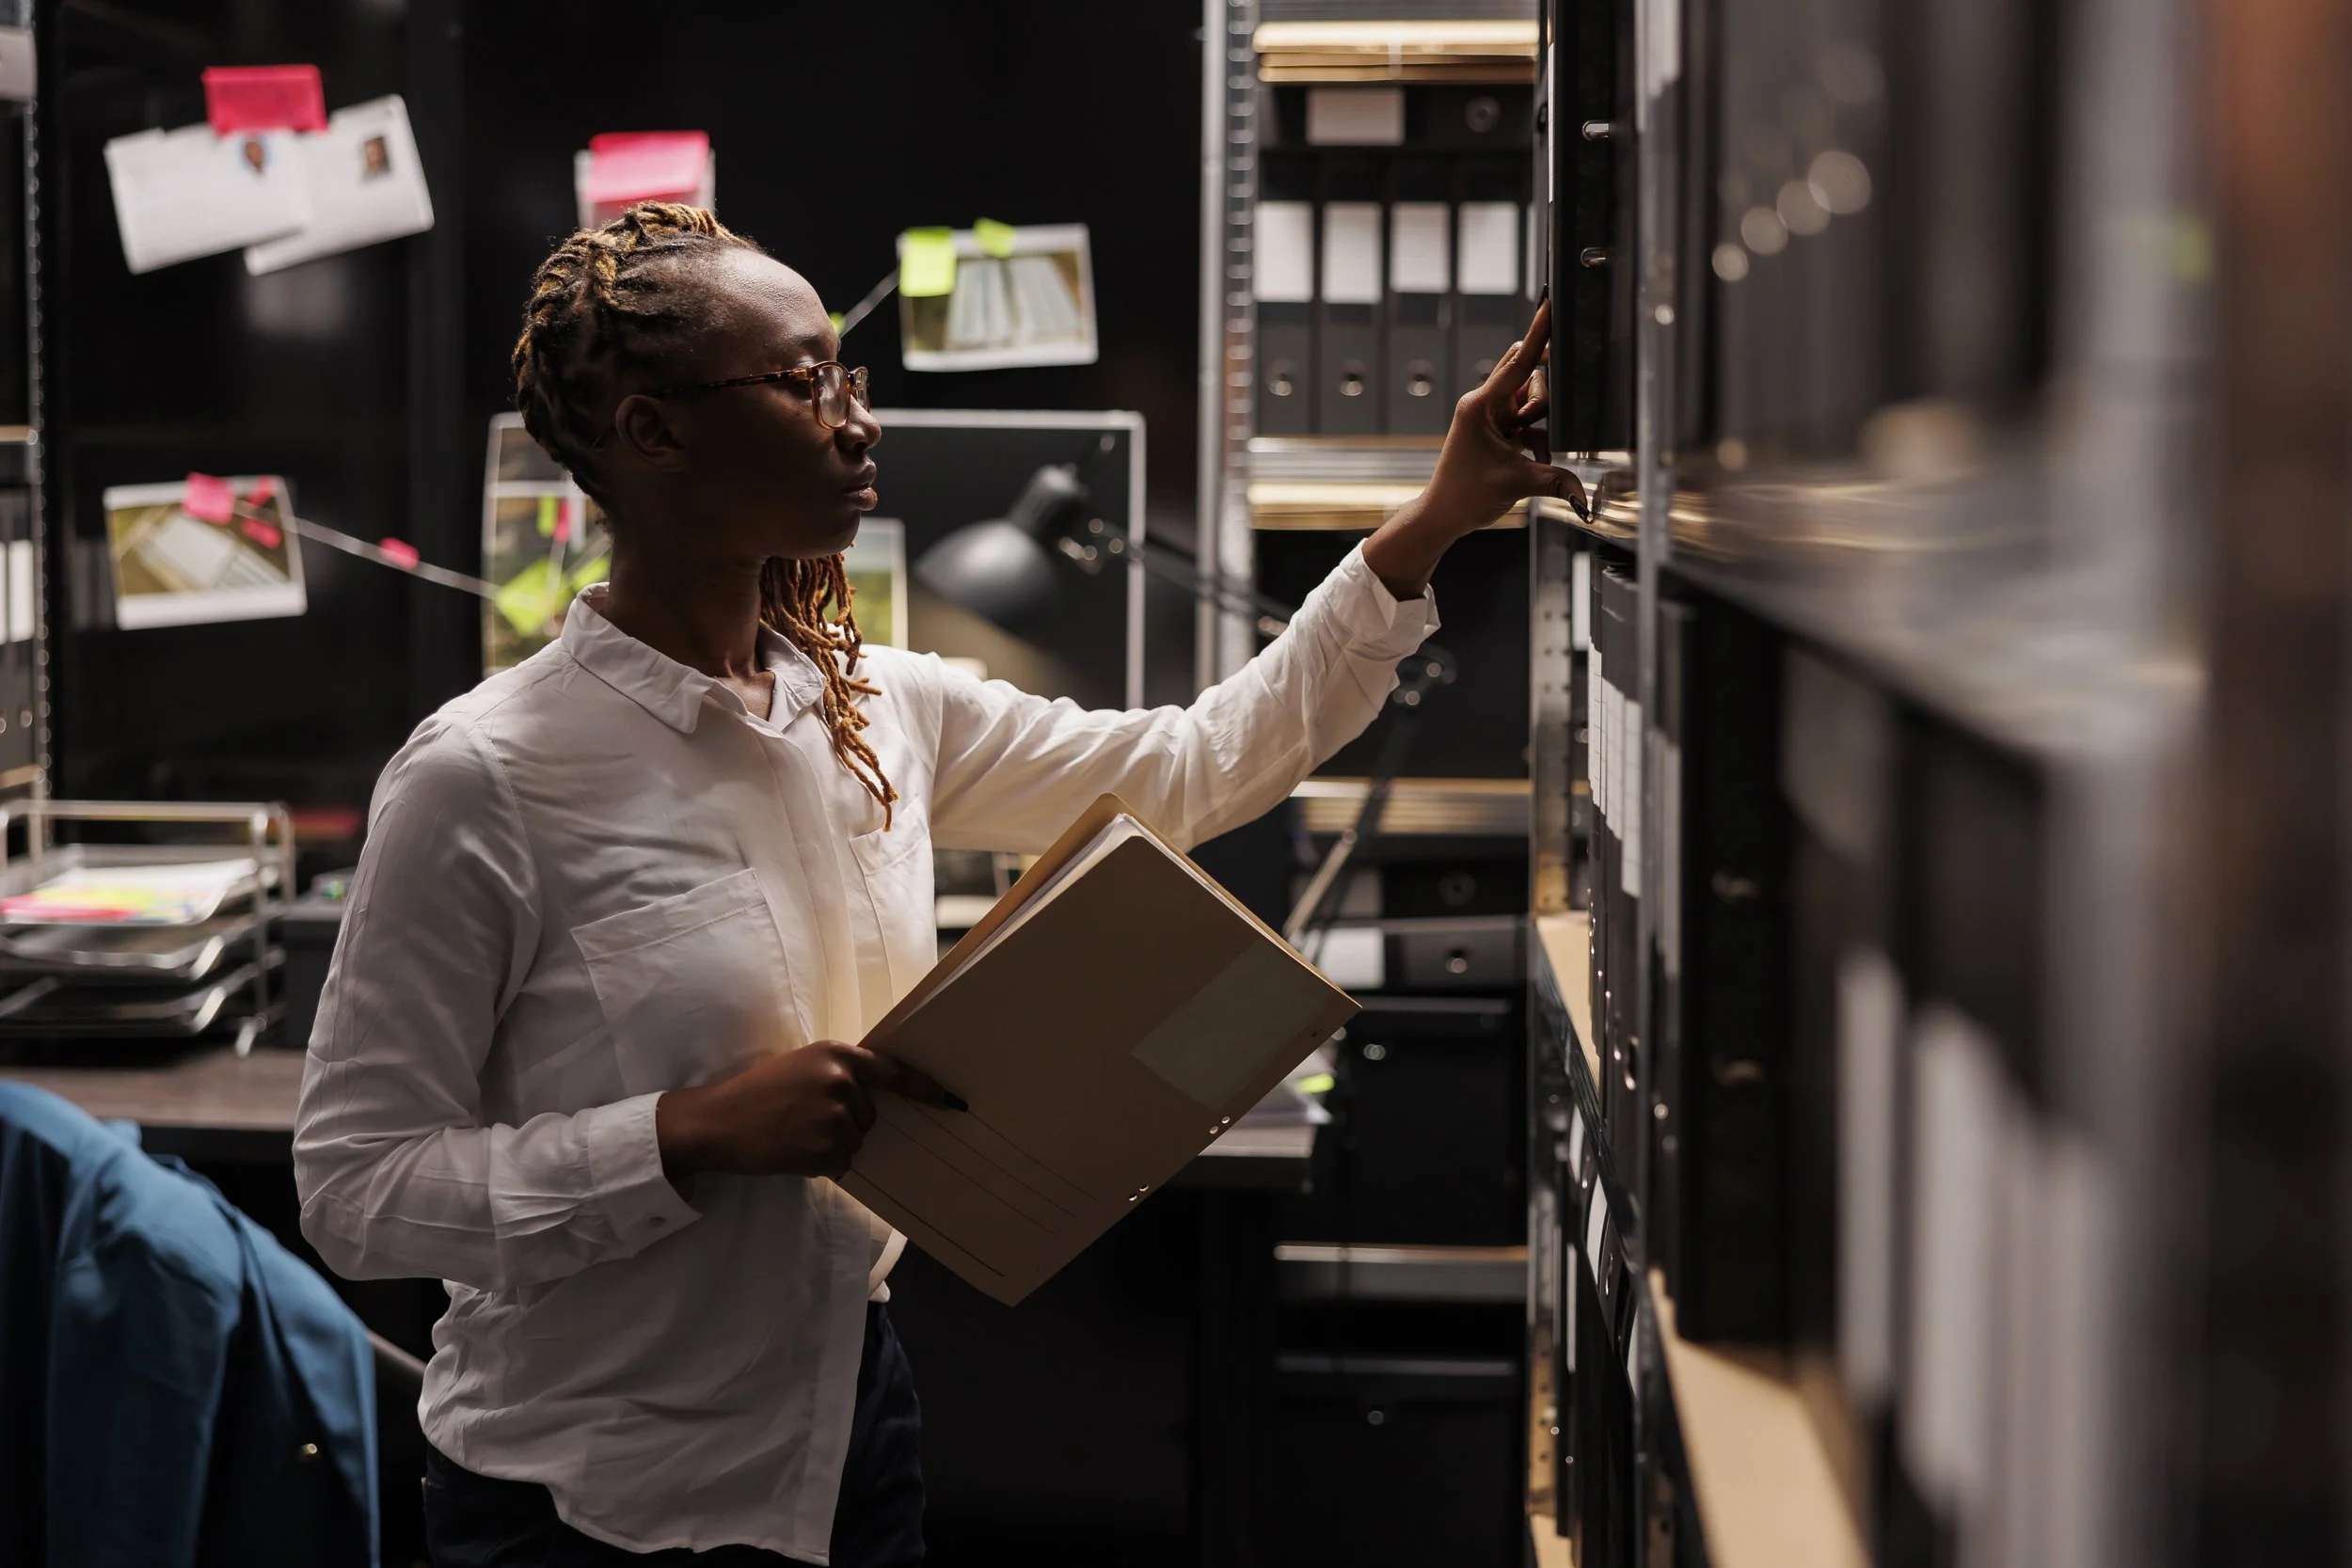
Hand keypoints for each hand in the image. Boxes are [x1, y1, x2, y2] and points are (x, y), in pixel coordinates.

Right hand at [655, 1040, 951, 1180]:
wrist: (717, 1122)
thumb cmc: (756, 1093)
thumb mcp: (801, 1066)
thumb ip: (837, 1074)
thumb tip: (871, 1100)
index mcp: (838, 1055)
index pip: (893, 1072)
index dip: (925, 1088)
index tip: (950, 1101)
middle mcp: (843, 1082)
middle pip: (870, 1115)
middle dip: (845, 1121)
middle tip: (801, 1117)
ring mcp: (837, 1117)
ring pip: (855, 1141)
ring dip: (830, 1144)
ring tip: (793, 1133)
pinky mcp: (828, 1149)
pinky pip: (841, 1162)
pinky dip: (821, 1163)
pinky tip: (792, 1150)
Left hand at [1362, 296, 1588, 598]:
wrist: (1443, 514)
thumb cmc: (1465, 495)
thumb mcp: (1517, 485)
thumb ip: (1557, 482)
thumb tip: (1586, 496)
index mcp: (1480, 406)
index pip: (1518, 362)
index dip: (1538, 334)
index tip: (1550, 306)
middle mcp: (1484, 403)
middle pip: (1526, 371)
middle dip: (1543, 392)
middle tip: (1537, 419)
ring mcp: (1491, 415)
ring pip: (1530, 396)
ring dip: (1541, 420)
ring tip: (1528, 451)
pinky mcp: (1497, 428)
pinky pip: (1528, 419)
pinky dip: (1538, 437)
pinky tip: (1533, 460)